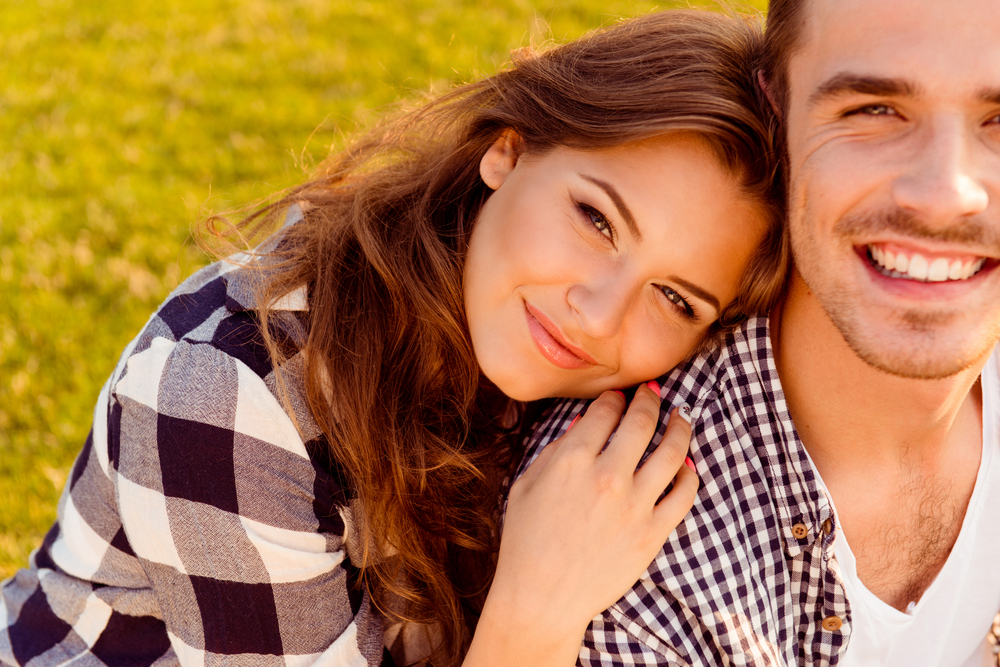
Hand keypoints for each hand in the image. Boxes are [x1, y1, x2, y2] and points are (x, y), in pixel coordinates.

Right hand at [465, 382, 698, 666]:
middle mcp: (608, 476)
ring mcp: (635, 506)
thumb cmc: (526, 540)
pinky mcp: (653, 534)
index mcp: (572, 460)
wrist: (541, 599)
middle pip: (642, 421)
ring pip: (673, 451)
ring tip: (680, 419)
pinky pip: (684, 495)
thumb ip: (557, 449)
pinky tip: (686, 466)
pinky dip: (689, 475)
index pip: (606, 410)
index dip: (614, 397)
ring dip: (680, 427)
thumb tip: (587, 422)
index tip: (619, 395)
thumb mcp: (526, 484)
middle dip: (649, 400)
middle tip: (653, 394)